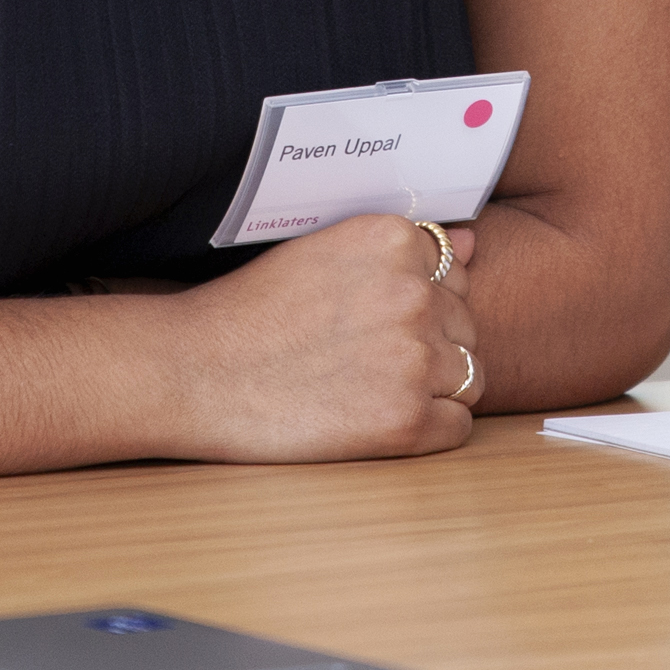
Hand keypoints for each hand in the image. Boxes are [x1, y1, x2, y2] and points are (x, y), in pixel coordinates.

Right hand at [159, 215, 480, 461]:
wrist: (193, 372)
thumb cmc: (252, 311)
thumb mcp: (325, 253)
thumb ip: (405, 250)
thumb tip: (475, 242)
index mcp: (392, 240)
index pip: (454, 273)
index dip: (419, 301)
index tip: (372, 321)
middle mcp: (414, 292)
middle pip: (465, 325)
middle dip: (430, 345)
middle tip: (363, 360)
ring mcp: (413, 357)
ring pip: (470, 375)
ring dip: (434, 387)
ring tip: (369, 389)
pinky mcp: (405, 420)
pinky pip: (458, 426)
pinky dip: (428, 429)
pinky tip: (376, 420)